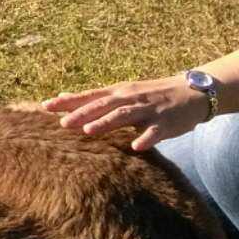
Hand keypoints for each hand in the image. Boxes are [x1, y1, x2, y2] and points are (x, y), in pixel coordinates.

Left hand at [39, 77, 211, 153]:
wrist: (193, 92)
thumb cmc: (152, 95)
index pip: (89, 95)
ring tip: (88, 131)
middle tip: (62, 123)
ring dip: (106, 122)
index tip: (45, 106)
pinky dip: (145, 138)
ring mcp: (148, 110)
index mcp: (119, 92)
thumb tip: (64, 98)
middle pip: (103, 104)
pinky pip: (154, 131)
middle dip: (82, 113)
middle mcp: (131, 98)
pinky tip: (136, 146)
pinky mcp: (166, 122)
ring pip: (124, 115)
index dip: (68, 101)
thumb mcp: (123, 93)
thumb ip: (95, 98)